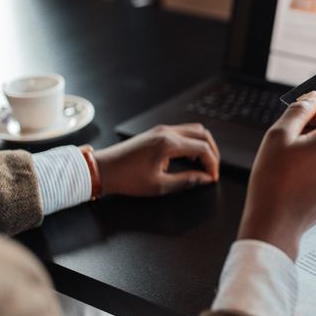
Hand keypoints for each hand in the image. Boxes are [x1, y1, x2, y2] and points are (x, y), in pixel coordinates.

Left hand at [93, 123, 219, 196]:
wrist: (102, 169)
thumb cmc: (127, 178)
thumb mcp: (160, 186)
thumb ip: (187, 181)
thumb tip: (205, 179)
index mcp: (169, 143)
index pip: (203, 148)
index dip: (212, 164)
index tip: (212, 178)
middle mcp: (167, 132)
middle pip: (203, 133)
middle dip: (212, 151)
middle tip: (213, 169)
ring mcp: (161, 130)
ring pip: (193, 130)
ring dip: (203, 145)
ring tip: (203, 164)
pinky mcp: (156, 132)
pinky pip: (182, 132)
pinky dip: (192, 142)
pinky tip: (189, 157)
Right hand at [238, 91, 315, 259]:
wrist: (275, 223)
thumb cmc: (273, 182)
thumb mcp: (278, 136)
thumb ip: (298, 110)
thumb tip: (312, 96)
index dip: (308, 117)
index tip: (292, 131)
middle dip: (310, 135)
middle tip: (287, 152)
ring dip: (312, 152)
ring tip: (291, 169)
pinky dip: (315, 168)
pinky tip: (297, 180)